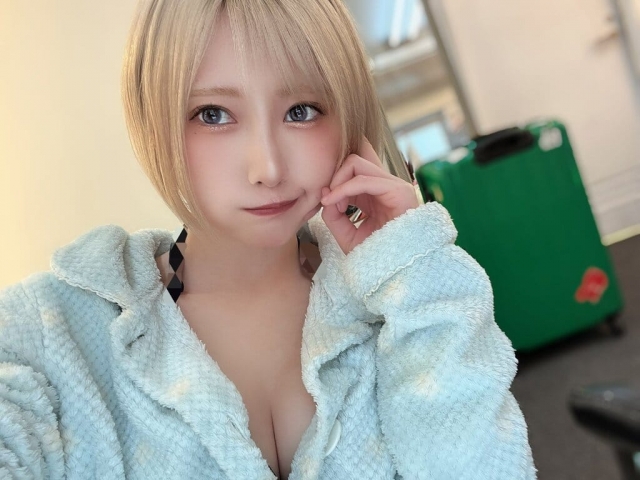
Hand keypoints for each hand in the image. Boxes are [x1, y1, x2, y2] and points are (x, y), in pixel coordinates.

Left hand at [321, 136, 418, 254]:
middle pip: (352, 163)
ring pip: (356, 164)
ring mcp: (392, 186)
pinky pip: (363, 180)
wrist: (399, 270)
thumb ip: (333, 216)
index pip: (350, 174)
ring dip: (338, 181)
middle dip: (335, 178)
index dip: (333, 185)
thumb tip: (324, 192)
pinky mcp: (397, 190)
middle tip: (328, 201)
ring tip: (333, 203)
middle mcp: (384, 187)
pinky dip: (344, 188)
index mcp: (374, 195)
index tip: (324, 204)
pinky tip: (335, 202)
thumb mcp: (348, 236)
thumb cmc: (378, 255)